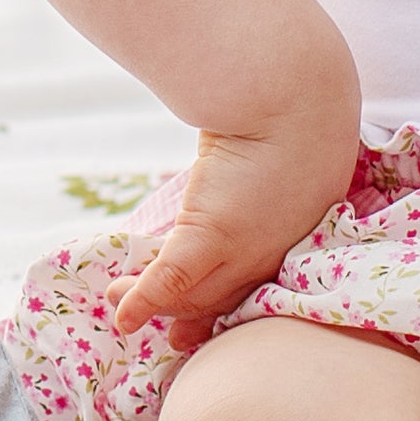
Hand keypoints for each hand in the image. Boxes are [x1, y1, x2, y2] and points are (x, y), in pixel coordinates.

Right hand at [104, 69, 361, 339]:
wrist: (294, 88)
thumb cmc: (299, 104)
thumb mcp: (299, 147)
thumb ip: (280, 165)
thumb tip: (260, 151)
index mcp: (303, 235)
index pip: (261, 284)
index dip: (231, 309)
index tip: (204, 327)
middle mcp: (276, 253)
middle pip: (226, 297)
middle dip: (190, 315)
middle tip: (168, 332)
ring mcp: (245, 248)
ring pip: (196, 292)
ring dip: (154, 303)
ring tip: (116, 301)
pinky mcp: (215, 231)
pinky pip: (176, 276)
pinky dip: (145, 299)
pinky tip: (123, 316)